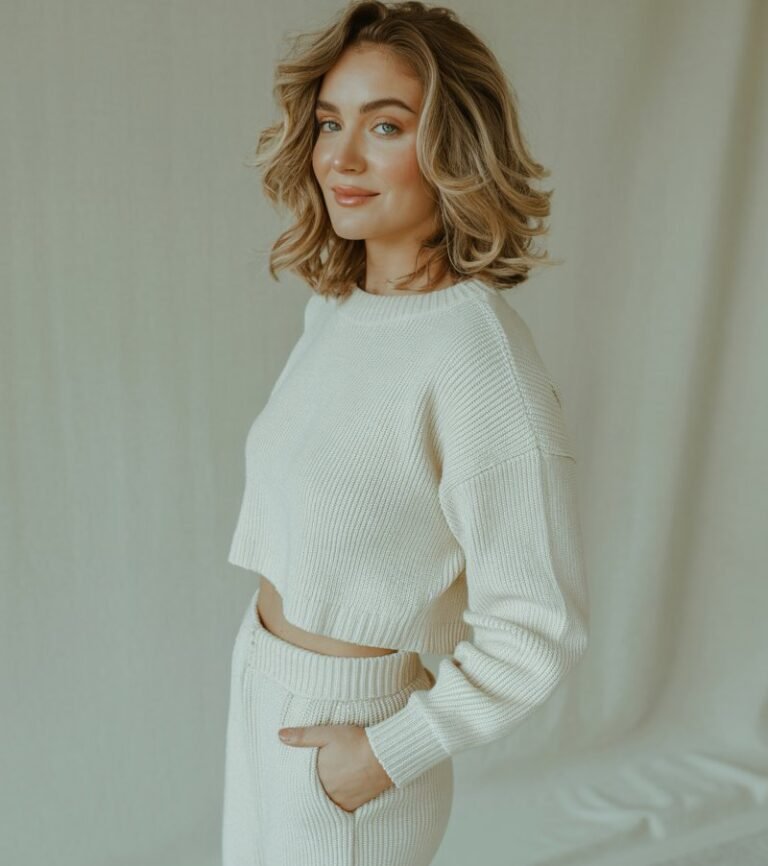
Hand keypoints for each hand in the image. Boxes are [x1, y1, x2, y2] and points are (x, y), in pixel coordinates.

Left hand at [278, 723, 393, 811]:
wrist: (384, 754)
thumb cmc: (355, 741)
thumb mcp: (327, 733)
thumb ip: (302, 736)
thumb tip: (279, 735)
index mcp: (318, 777)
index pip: (300, 785)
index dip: (296, 782)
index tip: (287, 783)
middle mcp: (329, 793)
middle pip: (313, 796)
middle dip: (309, 791)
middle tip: (306, 786)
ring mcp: (343, 801)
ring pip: (326, 804)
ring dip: (323, 798)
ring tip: (322, 790)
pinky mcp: (356, 805)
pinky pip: (341, 809)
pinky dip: (336, 803)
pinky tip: (337, 796)